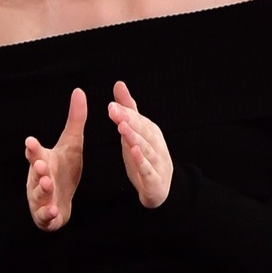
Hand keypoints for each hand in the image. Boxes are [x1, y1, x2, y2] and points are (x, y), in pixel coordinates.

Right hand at [24, 88, 85, 230]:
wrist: (60, 202)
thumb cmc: (63, 170)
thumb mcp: (72, 144)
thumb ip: (75, 120)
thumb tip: (79, 91)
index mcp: (42, 160)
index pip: (35, 152)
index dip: (33, 148)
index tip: (31, 141)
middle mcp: (38, 178)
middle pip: (35, 173)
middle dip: (37, 169)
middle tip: (41, 166)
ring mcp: (40, 197)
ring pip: (39, 194)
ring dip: (42, 189)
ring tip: (47, 184)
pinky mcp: (46, 214)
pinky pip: (45, 215)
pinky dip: (48, 213)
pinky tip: (54, 211)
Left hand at [108, 81, 172, 207]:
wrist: (161, 188)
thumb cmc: (146, 156)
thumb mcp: (136, 131)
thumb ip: (128, 108)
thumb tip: (119, 84)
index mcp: (150, 131)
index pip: (137, 119)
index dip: (124, 112)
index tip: (111, 105)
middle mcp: (155, 144)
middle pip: (142, 130)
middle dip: (128, 120)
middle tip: (113, 111)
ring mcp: (156, 162)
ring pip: (146, 148)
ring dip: (134, 137)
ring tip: (122, 127)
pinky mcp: (154, 179)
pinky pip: (148, 169)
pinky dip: (141, 161)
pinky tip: (133, 152)